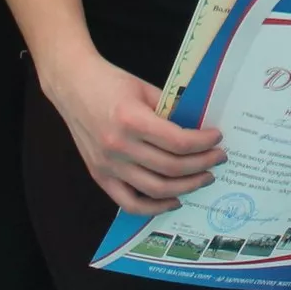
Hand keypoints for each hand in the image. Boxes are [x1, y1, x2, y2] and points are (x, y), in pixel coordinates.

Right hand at [43, 50, 227, 218]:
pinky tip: (174, 199)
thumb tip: (199, 129)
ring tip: (204, 177)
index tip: (217, 138)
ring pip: (155, 189)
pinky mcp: (99, 176)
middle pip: (171, 167)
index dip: (203, 143)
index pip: (177, 142)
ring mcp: (107, 166)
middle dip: (202, 164)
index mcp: (132, 120)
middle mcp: (118, 147)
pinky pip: (130, 203)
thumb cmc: (110, 82)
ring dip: (186, 186)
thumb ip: (169, 110)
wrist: (72, 85)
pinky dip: (154, 207)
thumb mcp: (144, 89)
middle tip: (219, 158)